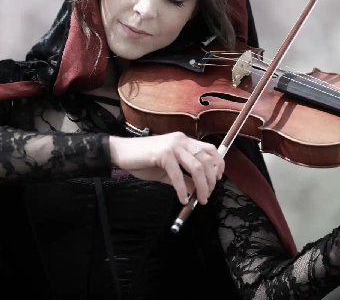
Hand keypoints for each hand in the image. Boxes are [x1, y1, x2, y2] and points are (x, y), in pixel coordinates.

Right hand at [109, 132, 224, 204]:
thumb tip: (198, 189)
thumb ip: (183, 177)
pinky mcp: (163, 154)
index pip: (210, 149)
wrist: (121, 153)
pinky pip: (177, 175)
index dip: (218, 164)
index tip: (218, 179)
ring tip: (200, 199)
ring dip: (201, 186)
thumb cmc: (143, 160)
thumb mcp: (168, 170)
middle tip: (207, 195)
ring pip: (196, 167)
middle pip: (205, 161)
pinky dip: (182, 189)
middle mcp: (181, 140)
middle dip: (210, 181)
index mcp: (184, 141)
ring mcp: (172, 146)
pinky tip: (182, 199)